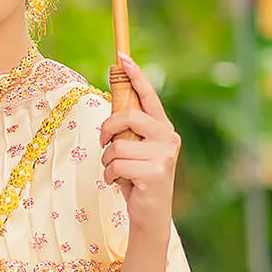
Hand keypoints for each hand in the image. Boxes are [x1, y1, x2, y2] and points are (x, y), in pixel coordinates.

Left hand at [99, 53, 178, 239]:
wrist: (150, 215)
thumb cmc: (137, 179)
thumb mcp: (135, 150)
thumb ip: (129, 130)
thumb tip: (113, 106)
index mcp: (163, 127)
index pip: (149, 95)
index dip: (136, 75)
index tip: (122, 56)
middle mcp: (168, 137)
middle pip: (128, 116)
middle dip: (107, 130)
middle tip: (104, 144)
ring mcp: (164, 155)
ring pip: (117, 146)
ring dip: (108, 162)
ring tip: (117, 173)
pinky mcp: (155, 172)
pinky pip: (116, 165)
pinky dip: (109, 176)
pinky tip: (119, 184)